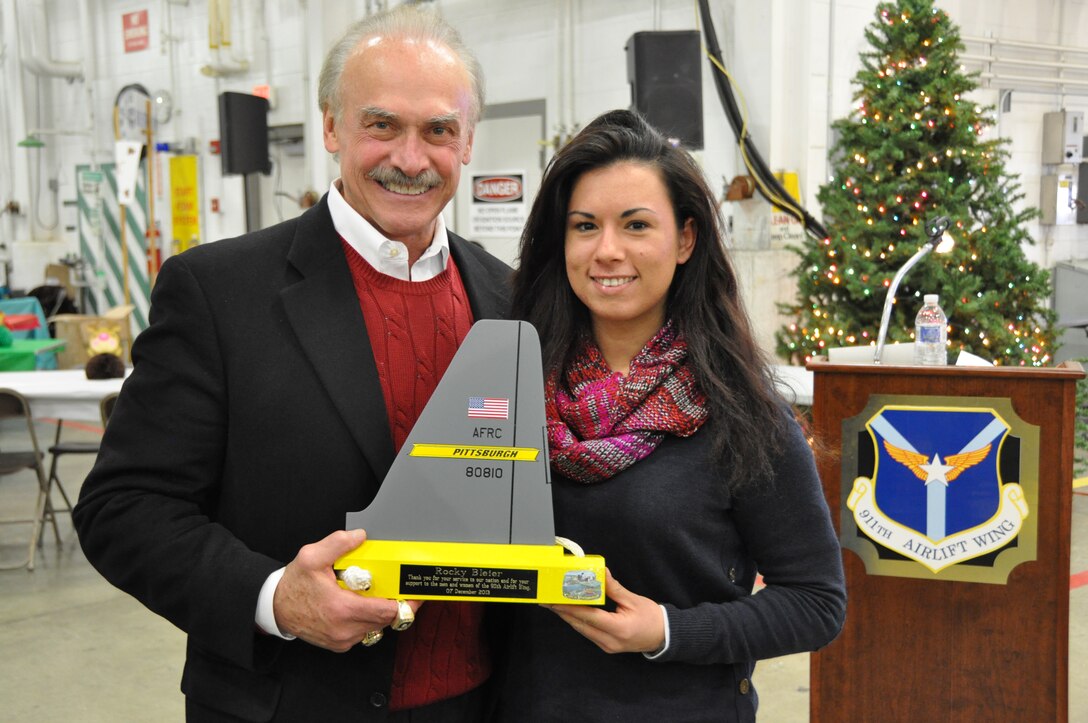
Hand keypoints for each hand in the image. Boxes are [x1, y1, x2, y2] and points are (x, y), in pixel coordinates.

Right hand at [272, 529, 422, 651]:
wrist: (275, 609)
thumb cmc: (293, 585)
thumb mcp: (311, 557)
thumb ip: (337, 544)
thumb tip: (360, 536)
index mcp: (342, 609)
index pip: (387, 611)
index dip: (404, 602)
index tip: (413, 592)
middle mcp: (344, 629)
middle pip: (386, 620)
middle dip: (395, 604)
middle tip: (397, 588)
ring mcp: (342, 640)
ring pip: (376, 628)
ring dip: (380, 612)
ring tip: (376, 594)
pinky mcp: (339, 644)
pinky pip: (364, 632)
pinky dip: (368, 620)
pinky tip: (361, 604)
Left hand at [545, 569, 663, 653]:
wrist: (663, 636)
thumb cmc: (651, 617)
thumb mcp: (633, 600)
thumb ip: (614, 588)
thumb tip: (601, 572)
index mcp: (618, 629)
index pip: (589, 617)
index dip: (570, 608)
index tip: (555, 600)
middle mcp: (610, 641)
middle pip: (580, 625)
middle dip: (563, 612)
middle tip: (548, 600)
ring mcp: (607, 646)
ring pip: (582, 630)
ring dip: (568, 617)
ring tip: (555, 604)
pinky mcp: (606, 646)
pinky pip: (588, 633)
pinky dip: (578, 621)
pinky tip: (570, 612)